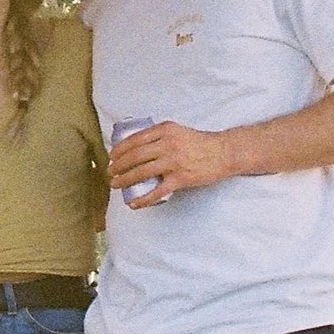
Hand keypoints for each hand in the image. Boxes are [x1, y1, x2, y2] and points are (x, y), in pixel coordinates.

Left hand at [106, 122, 236, 207]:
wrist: (223, 153)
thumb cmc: (200, 143)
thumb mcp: (177, 131)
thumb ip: (159, 136)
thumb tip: (137, 147)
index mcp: (165, 130)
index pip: (135, 139)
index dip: (120, 149)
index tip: (112, 156)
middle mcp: (167, 144)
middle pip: (135, 156)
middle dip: (118, 165)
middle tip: (110, 172)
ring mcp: (174, 162)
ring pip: (142, 172)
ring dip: (125, 180)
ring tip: (116, 184)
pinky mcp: (180, 178)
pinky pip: (157, 191)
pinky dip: (143, 199)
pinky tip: (134, 203)